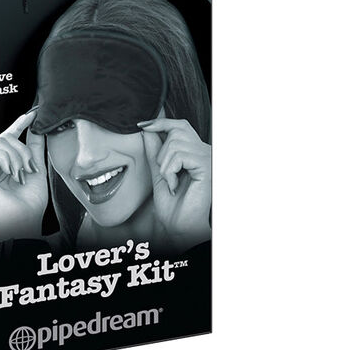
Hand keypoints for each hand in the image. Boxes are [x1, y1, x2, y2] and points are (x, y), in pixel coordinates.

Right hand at [0, 109, 48, 241]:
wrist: (23, 224)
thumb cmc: (30, 207)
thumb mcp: (37, 171)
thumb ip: (35, 148)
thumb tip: (36, 127)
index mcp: (7, 167)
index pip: (10, 140)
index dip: (19, 124)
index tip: (32, 114)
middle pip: (6, 139)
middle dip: (22, 148)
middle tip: (29, 165)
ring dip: (16, 154)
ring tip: (21, 172)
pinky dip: (5, 157)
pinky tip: (10, 170)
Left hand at [140, 117, 211, 249]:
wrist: (179, 227)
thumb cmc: (173, 205)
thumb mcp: (159, 172)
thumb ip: (154, 151)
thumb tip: (147, 129)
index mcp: (195, 151)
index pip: (179, 125)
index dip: (161, 122)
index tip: (142, 125)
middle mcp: (204, 151)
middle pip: (177, 129)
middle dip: (162, 149)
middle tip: (164, 171)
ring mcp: (206, 157)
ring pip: (174, 143)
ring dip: (165, 165)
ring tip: (171, 182)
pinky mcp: (206, 165)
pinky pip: (179, 155)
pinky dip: (170, 171)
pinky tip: (175, 185)